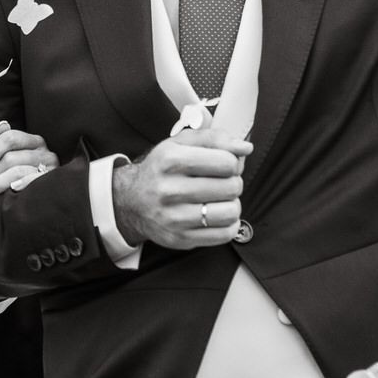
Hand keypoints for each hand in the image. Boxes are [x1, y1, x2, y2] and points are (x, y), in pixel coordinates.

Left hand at [0, 121, 60, 202]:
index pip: (9, 138)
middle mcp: (44, 151)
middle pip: (11, 158)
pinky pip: (34, 180)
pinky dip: (23, 183)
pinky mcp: (52, 181)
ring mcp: (50, 167)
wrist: (44, 196)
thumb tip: (2, 124)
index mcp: (32, 141)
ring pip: (18, 171)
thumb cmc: (18, 173)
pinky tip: (12, 189)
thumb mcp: (6, 156)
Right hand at [110, 120, 250, 251]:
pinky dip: (229, 224)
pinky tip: (217, 215)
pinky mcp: (180, 238)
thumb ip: (214, 138)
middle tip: (222, 182)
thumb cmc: (161, 170)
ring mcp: (174, 217)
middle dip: (233, 182)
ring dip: (232, 204)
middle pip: (231, 187)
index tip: (224, 165)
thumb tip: (245, 147)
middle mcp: (170, 189)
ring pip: (230, 212)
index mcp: (171, 160)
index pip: (226, 162)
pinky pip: (224, 234)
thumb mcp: (180, 144)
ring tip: (220, 200)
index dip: (233, 162)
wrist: (131, 201)